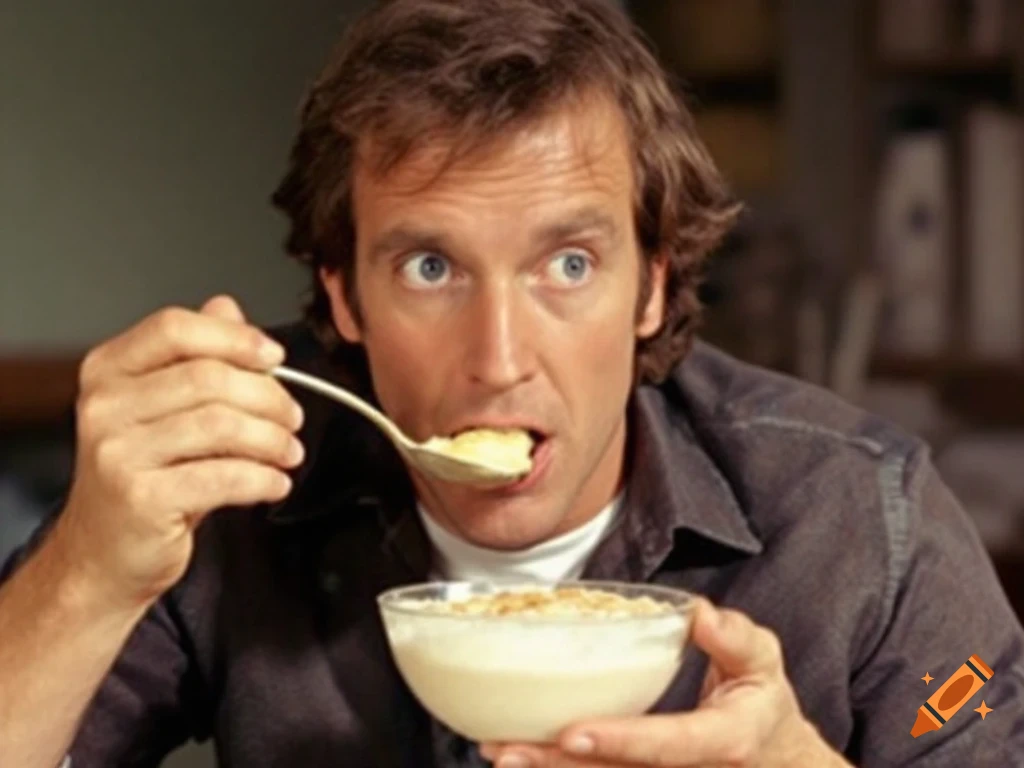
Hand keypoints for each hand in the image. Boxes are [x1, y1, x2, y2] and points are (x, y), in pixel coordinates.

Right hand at [53, 296, 304, 611]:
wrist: (105, 554)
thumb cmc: (145, 477)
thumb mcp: (164, 409)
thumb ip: (198, 356)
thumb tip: (230, 308)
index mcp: (109, 370)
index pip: (175, 328)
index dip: (234, 337)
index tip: (275, 356)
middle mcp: (104, 405)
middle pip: (209, 377)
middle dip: (269, 397)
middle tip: (293, 419)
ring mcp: (117, 452)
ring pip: (222, 425)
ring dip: (273, 440)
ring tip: (290, 453)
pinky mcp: (140, 498)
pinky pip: (224, 476)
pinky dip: (263, 479)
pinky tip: (276, 483)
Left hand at [481, 599, 848, 767]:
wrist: (776, 765)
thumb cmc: (761, 706)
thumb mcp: (763, 663)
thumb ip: (734, 639)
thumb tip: (699, 613)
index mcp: (724, 741)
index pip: (668, 745)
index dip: (621, 741)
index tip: (573, 732)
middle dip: (559, 765)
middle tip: (505, 749)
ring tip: (497, 750)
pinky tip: (521, 752)